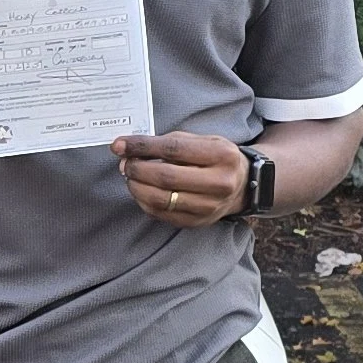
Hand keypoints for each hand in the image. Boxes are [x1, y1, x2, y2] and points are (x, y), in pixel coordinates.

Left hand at [113, 129, 248, 228]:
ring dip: (137, 187)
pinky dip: (144, 201)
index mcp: (222, 155)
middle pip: (166, 177)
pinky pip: (162, 214)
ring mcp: (209, 206)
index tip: (120, 144)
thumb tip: (129, 149)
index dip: (142, 147)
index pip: (173, 149)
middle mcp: (220, 183)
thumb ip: (168, 142)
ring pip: (161, 199)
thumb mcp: (202, 141)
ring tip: (130, 176)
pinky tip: (140, 190)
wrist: (242, 185)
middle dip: (137, 169)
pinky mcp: (198, 222)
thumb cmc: (216, 158)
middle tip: (124, 163)